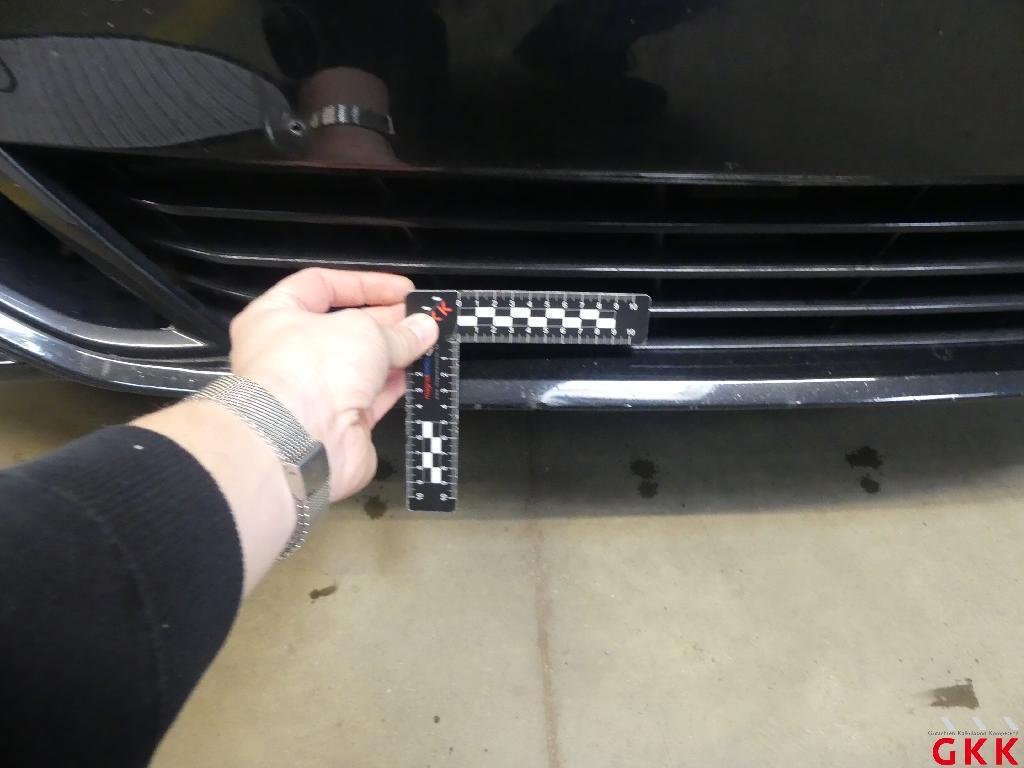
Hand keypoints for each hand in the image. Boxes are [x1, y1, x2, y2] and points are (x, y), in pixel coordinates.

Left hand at [228, 269, 437, 499]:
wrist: (298, 442)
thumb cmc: (313, 367)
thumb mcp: (364, 331)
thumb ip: (397, 330)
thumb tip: (424, 328)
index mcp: (276, 316)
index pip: (321, 286)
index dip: (364, 284)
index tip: (402, 289)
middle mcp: (291, 353)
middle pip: (344, 328)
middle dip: (387, 321)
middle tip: (422, 318)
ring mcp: (314, 391)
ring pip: (361, 366)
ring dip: (396, 354)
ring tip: (429, 343)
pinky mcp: (338, 424)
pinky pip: (371, 398)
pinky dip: (395, 385)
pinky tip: (421, 373)